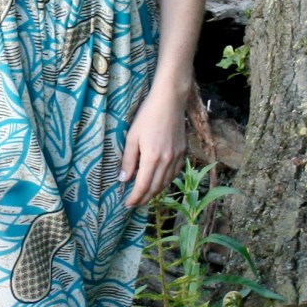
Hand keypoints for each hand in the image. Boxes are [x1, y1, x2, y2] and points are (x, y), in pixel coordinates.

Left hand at [118, 89, 187, 206]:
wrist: (170, 102)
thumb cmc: (147, 117)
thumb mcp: (132, 137)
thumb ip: (128, 160)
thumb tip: (124, 179)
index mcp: (152, 158)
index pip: (143, 186)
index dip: (135, 197)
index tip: (127, 204)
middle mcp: (167, 161)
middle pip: (156, 187)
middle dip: (144, 198)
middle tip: (134, 203)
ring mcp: (177, 157)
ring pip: (166, 182)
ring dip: (155, 192)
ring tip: (145, 195)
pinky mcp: (183, 152)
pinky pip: (174, 173)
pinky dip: (165, 181)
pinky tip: (158, 181)